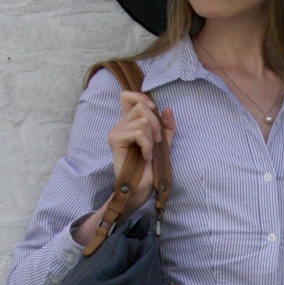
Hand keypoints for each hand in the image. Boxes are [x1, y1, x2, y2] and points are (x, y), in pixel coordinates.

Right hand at [73, 91, 175, 244]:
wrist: (141, 187)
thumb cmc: (151, 167)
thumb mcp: (164, 143)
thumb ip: (167, 126)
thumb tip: (167, 109)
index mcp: (129, 122)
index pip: (127, 96)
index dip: (141, 97)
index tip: (153, 110)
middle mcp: (120, 124)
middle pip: (140, 105)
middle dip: (156, 122)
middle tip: (157, 141)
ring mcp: (116, 132)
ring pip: (142, 120)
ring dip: (152, 137)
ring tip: (150, 151)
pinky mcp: (116, 141)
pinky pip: (138, 132)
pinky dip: (147, 145)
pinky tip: (145, 156)